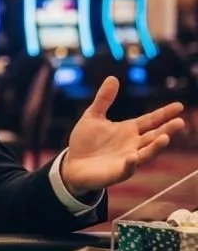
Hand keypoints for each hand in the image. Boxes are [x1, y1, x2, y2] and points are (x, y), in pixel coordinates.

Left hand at [61, 76, 184, 196]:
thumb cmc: (85, 141)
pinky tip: (133, 157)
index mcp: (128, 130)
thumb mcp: (93, 116)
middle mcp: (132, 145)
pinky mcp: (117, 173)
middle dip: (167, 130)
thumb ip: (103, 99)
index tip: (179, 106)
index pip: (150, 121)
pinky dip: (131, 164)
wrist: (71, 164)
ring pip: (146, 154)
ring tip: (165, 137)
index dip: (164, 114)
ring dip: (156, 147)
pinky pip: (127, 169)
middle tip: (180, 122)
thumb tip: (113, 78)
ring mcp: (127, 160)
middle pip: (154, 137)